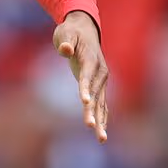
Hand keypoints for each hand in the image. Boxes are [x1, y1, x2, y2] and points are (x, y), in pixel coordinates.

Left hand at [53, 11, 108, 142]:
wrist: (84, 28)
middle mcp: (100, 72)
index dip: (86, 88)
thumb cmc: (71, 31)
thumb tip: (65, 49)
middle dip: (93, 111)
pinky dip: (102, 117)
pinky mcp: (99, 85)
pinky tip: (101, 132)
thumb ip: (66, 42)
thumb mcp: (65, 32)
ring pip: (102, 103)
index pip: (88, 76)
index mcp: (91, 59)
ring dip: (101, 120)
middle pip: (96, 94)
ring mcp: (101, 80)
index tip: (85, 102)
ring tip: (101, 138)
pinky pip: (102, 104)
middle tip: (90, 126)